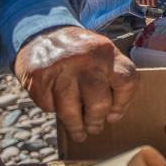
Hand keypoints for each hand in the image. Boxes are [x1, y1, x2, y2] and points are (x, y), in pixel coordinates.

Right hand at [14, 26, 138, 142]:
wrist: (41, 32)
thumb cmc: (78, 52)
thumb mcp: (100, 53)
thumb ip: (111, 76)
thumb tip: (112, 115)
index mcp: (106, 52)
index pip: (127, 82)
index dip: (122, 104)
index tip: (114, 116)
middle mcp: (85, 59)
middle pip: (99, 102)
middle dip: (97, 121)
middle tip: (95, 128)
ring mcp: (60, 68)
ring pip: (71, 111)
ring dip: (76, 127)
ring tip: (79, 133)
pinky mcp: (39, 77)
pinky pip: (49, 106)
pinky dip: (53, 110)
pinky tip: (56, 105)